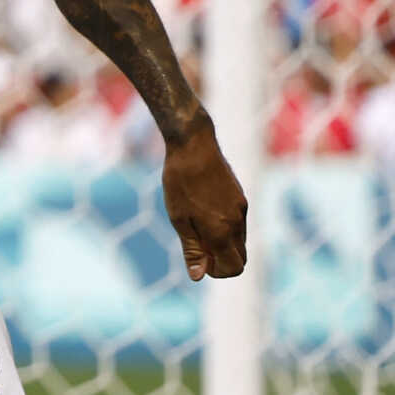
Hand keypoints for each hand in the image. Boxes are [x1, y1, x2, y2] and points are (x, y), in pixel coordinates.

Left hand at [162, 120, 247, 279]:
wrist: (193, 144)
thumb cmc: (180, 181)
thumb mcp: (178, 217)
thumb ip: (192, 248)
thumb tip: (199, 276)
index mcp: (222, 230)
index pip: (234, 268)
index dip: (217, 272)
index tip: (199, 260)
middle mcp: (238, 222)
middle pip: (241, 258)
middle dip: (222, 261)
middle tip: (197, 247)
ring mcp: (242, 209)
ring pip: (240, 241)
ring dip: (223, 244)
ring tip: (196, 225)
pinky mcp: (241, 197)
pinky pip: (239, 223)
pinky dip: (226, 228)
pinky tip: (204, 211)